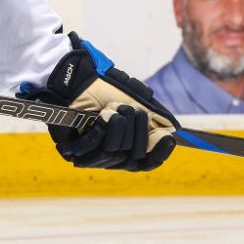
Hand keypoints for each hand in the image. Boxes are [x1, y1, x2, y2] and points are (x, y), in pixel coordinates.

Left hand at [23, 34, 177, 170]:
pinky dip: (102, 130)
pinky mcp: (71, 150)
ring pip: (114, 154)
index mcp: (125, 150)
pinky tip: (101, 118)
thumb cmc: (106, 92)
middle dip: (137, 132)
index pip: (146, 164)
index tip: (168, 139)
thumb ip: (156, 122)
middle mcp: (109, 157)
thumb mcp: (138, 105)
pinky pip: (93, 148)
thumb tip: (172, 136)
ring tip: (114, 109)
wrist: (79, 79)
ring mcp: (89, 156)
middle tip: (132, 110)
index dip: (159, 154)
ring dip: (119, 127)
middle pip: (133, 160)